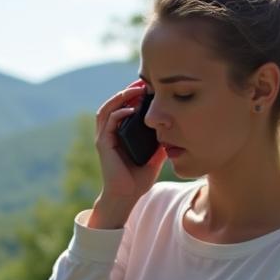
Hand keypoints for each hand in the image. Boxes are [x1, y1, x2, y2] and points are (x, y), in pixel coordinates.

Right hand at [91, 81, 167, 226]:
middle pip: (114, 104)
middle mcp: (110, 134)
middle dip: (127, 91)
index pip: (123, 108)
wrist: (126, 197)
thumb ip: (161, 143)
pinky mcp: (103, 145)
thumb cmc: (138, 180)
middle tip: (142, 82)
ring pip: (107, 110)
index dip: (134, 96)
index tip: (149, 87)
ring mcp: (105, 139)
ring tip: (135, 90)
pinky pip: (108, 124)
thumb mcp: (155, 157)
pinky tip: (130, 110)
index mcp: (120, 135)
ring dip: (120, 98)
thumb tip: (176, 131)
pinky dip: (118, 114)